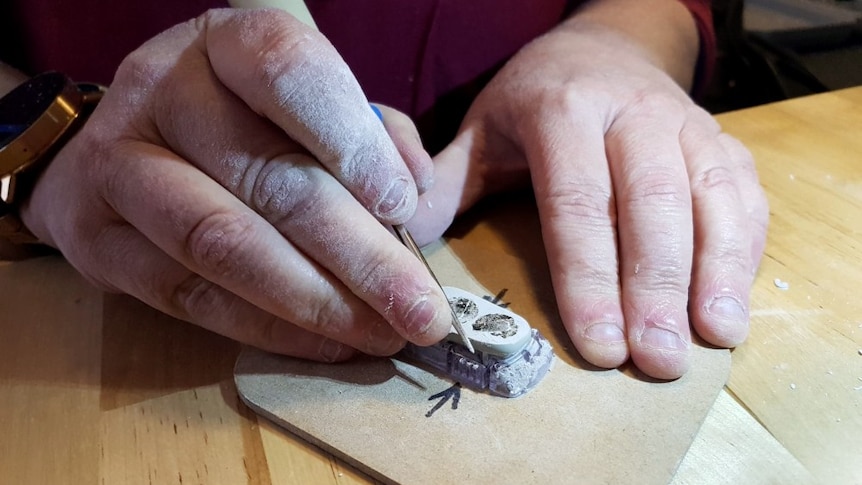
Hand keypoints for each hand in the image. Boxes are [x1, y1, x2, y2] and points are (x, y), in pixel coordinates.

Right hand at [19, 9, 452, 360]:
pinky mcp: (95, 241)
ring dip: (315, 302)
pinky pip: (189, 296)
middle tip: (421, 311)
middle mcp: (162, 91)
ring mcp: (118, 165)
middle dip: (358, 256)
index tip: (403, 207)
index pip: (288, 73)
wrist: (122, 150)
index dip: (351, 143)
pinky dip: (267, 328)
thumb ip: (373, 136)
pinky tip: (327, 342)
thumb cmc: (242, 124)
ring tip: (383, 336)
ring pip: (222, 243)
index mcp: (226, 44)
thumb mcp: (311, 106)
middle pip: (267, 177)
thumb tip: (419, 195)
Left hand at [411, 19, 767, 378]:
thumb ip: (444, 183)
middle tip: (657, 361)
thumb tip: (400, 243)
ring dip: (714, 274)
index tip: (599, 346)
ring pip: (709, 200)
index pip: (577, 202)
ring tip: (711, 339)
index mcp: (564, 112)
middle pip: (651, 206)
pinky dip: (743, 250)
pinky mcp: (722, 142)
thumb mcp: (481, 130)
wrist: (606, 46)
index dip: (588, 278)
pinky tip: (732, 301)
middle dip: (655, 289)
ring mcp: (687, 125)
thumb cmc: (536, 100)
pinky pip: (744, 196)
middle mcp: (633, 114)